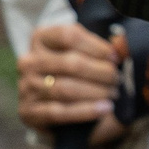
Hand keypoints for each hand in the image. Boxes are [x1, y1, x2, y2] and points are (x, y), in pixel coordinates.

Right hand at [17, 22, 124, 144]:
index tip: (115, 57)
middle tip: (117, 80)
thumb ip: (100, 47)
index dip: (97, 46)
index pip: (69, 35)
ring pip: (65, 88)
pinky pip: (59, 112)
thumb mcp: (82, 53)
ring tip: (113, 94)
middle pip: (70, 63)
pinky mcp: (28, 112)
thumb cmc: (72, 73)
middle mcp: (28, 61)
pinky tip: (104, 109)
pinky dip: (86, 111)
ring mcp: (26, 87)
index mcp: (40, 39)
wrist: (52, 107)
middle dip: (100, 72)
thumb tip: (122, 45)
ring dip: (96, 92)